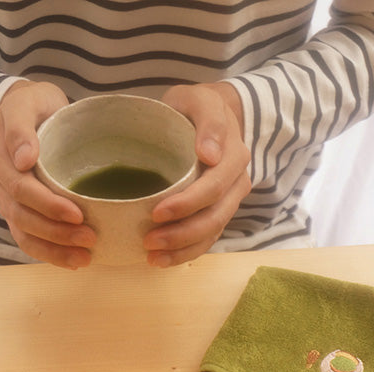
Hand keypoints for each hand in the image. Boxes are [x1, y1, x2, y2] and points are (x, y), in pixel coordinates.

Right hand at [0, 81, 95, 268]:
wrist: (28, 112)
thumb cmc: (34, 105)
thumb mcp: (27, 102)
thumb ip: (21, 127)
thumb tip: (23, 159)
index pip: (21, 189)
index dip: (48, 205)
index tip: (78, 214)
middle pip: (23, 216)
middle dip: (56, 232)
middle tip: (90, 238)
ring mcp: (7, 200)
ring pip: (24, 234)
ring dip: (54, 250)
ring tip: (84, 258)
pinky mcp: (18, 212)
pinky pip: (28, 239)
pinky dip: (49, 253)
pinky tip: (73, 261)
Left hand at [144, 83, 250, 266]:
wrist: (212, 118)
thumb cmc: (195, 110)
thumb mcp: (200, 100)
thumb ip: (208, 120)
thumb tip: (210, 154)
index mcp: (232, 156)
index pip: (213, 187)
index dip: (186, 204)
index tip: (156, 212)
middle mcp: (235, 182)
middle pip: (214, 216)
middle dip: (181, 233)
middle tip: (148, 241)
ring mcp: (228, 200)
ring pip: (211, 232)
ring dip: (182, 248)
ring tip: (151, 256)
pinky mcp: (218, 212)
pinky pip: (207, 238)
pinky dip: (186, 253)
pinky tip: (161, 260)